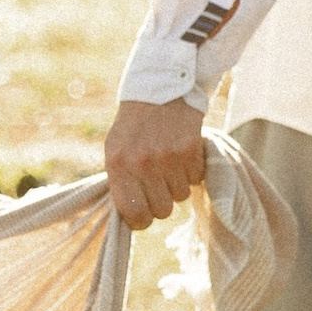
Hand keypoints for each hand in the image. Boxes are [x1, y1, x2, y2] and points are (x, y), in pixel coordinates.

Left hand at [104, 95, 205, 227]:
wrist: (158, 90)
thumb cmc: (133, 128)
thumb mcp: (115, 152)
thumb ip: (121, 184)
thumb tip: (131, 218)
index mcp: (118, 165)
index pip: (134, 214)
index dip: (142, 220)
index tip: (144, 213)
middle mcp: (142, 163)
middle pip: (162, 211)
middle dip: (162, 201)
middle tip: (158, 183)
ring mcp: (168, 156)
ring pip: (181, 196)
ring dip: (177, 184)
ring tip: (169, 163)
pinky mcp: (190, 149)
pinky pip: (196, 179)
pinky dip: (192, 171)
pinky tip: (182, 154)